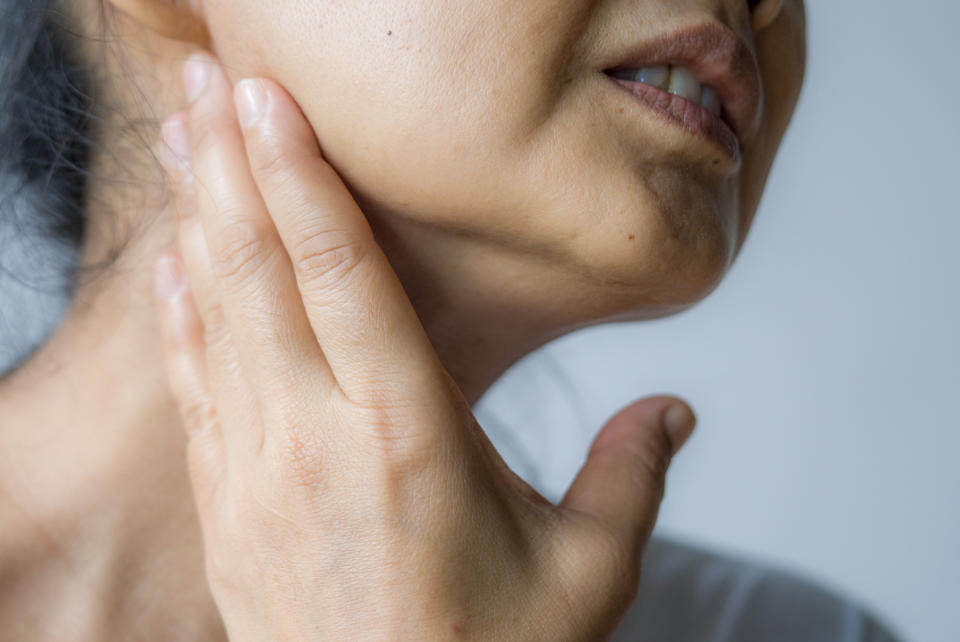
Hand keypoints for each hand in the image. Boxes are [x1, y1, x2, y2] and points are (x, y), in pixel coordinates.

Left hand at [152, 51, 695, 640]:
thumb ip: (633, 479)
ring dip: (197, 216)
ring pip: (216, 315)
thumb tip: (678, 412)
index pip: (343, 277)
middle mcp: (316, 442)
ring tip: (183, 134)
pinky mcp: (229, 503)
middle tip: (212, 79)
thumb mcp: (584, 577)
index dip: (302, 178)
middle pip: (260, 272)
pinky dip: (178, 312)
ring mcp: (257, 472)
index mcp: (407, 440)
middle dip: (229, 163)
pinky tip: (172, 261)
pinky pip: (194, 384)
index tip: (269, 102)